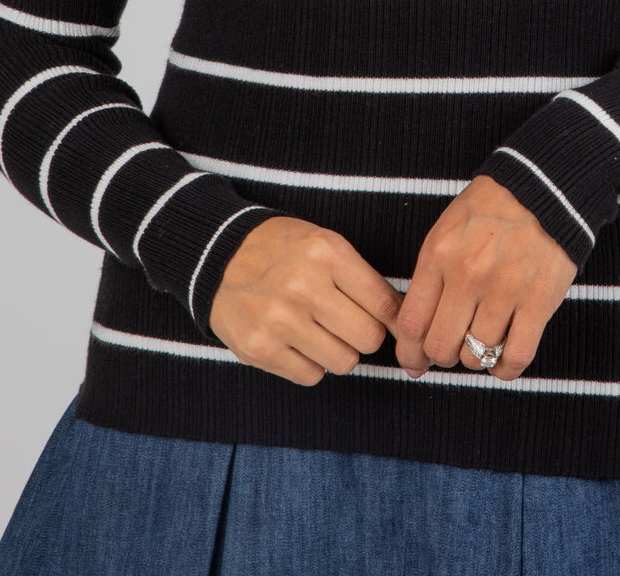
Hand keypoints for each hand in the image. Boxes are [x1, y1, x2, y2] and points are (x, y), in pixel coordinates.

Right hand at [210, 216, 402, 385]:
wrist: (217, 255)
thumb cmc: (281, 250)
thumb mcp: (325, 244)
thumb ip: (363, 279)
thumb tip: (403, 319)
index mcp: (326, 253)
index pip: (384, 303)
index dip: (393, 318)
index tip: (389, 322)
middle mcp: (304, 287)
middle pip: (368, 338)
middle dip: (365, 334)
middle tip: (348, 322)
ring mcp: (280, 321)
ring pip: (344, 362)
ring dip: (338, 350)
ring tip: (320, 330)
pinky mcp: (259, 349)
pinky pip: (311, 376)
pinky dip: (310, 363)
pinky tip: (297, 340)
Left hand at [394, 175, 576, 381]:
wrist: (545, 186)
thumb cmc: (492, 209)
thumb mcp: (447, 230)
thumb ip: (430, 276)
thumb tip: (415, 332)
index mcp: (439, 254)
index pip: (411, 323)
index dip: (409, 352)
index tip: (414, 361)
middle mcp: (468, 275)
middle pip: (440, 346)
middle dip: (441, 357)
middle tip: (451, 349)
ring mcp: (504, 290)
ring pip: (476, 355)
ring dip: (475, 358)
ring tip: (480, 345)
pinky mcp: (538, 301)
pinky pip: (516, 356)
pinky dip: (505, 368)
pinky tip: (503, 361)